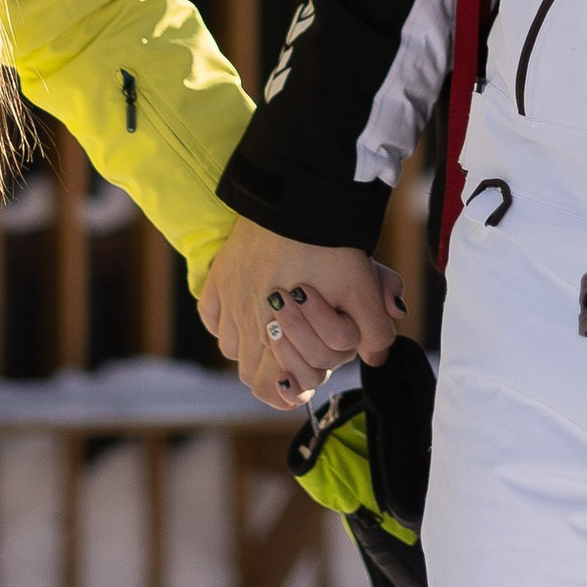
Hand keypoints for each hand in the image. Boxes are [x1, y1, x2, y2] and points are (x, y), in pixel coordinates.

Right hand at [197, 222, 406, 412]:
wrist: (298, 197)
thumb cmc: (332, 247)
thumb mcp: (364, 291)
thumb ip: (375, 334)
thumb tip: (374, 360)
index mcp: (279, 336)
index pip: (271, 389)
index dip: (292, 387)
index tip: (308, 373)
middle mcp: (246, 324)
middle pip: (250, 372)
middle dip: (275, 365)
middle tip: (299, 345)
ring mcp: (228, 300)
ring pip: (230, 346)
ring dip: (251, 344)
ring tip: (276, 325)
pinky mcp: (218, 276)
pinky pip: (211, 314)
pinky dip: (225, 319)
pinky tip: (247, 306)